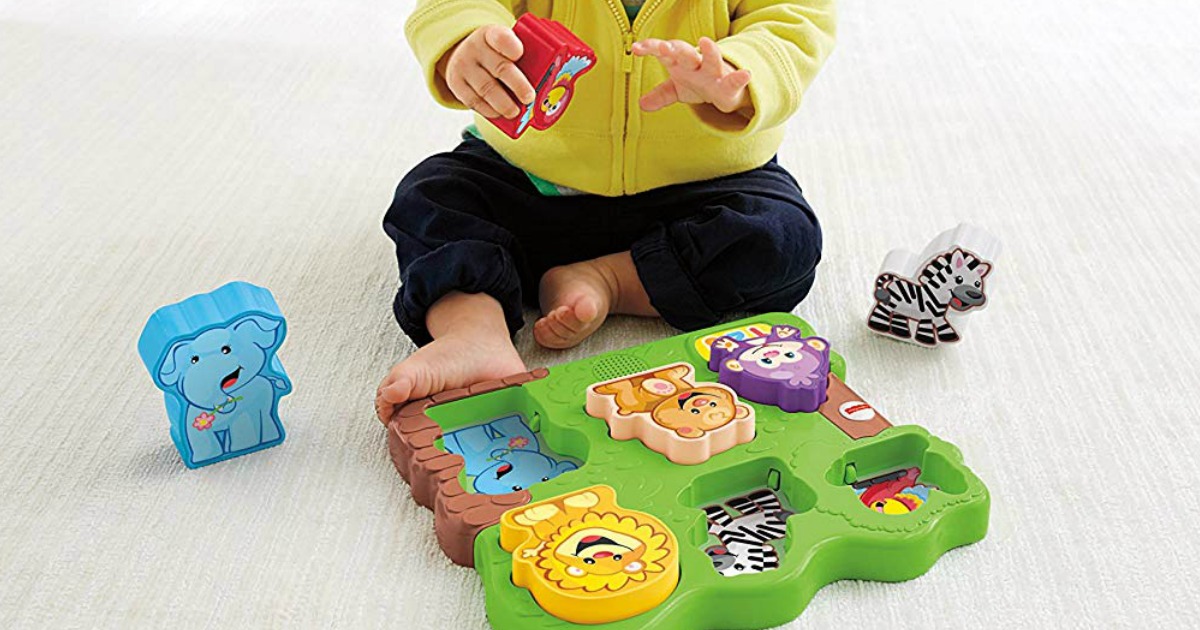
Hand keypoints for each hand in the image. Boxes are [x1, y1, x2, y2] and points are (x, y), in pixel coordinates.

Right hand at [440, 25, 536, 118]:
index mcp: (490, 34)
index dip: (510, 46)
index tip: (520, 54)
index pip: (501, 37)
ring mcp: (463, 66)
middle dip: (518, 85)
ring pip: (486, 89)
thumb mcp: (503, 46)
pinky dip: (489, 110)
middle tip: (529, 98)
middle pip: (499, 68)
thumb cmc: (494, 54)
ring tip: (515, 112)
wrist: (462, 54)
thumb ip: (520, 58)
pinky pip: (473, 101)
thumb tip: (548, 83)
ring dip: (504, 104)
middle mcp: (475, 48)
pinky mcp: (456, 84)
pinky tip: (499, 114)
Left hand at [632, 37, 751, 114]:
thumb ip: (660, 95)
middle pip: (685, 53)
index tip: (636, 48)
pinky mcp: (729, 84)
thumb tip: (641, 104)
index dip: (650, 48)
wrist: (725, 89)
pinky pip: (734, 81)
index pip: (664, 52)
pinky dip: (740, 78)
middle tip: (666, 46)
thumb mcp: (677, 89)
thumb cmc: (698, 82)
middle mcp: (696, 63)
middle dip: (676, 49)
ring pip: (711, 60)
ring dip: (709, 51)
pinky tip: (746, 74)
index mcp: (680, 62)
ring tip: (705, 42)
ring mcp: (713, 72)